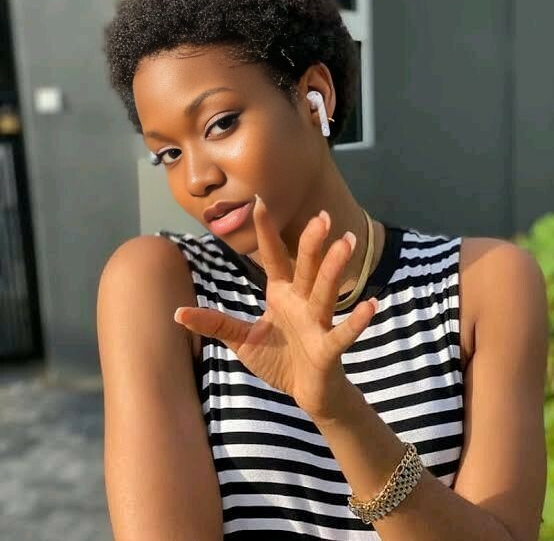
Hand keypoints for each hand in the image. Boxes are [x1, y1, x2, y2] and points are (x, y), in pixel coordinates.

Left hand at [174, 195, 378, 419]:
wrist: (306, 391)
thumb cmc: (279, 360)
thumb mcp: (242, 339)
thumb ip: (216, 323)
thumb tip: (177, 312)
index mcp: (282, 295)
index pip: (273, 258)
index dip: (266, 233)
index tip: (256, 201)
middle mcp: (301, 303)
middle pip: (306, 268)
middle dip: (311, 243)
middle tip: (320, 215)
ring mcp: (316, 324)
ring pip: (325, 292)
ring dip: (334, 268)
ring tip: (345, 242)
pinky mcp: (328, 349)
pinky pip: (342, 333)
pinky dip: (356, 321)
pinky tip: (370, 305)